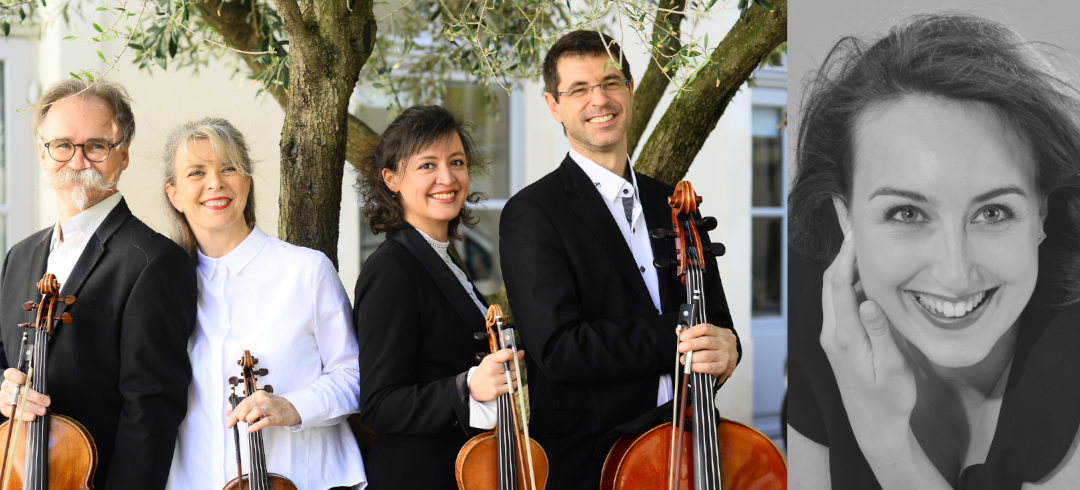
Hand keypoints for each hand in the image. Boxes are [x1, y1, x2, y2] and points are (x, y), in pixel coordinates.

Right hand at [0, 368, 47, 420]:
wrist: (11, 393)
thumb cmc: (23, 386)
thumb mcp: (27, 381)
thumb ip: (33, 383)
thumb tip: (45, 393)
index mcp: (11, 377)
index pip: (11, 374)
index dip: (19, 377)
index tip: (26, 379)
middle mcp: (6, 387)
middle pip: (21, 392)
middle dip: (36, 397)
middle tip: (47, 402)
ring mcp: (4, 397)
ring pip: (19, 403)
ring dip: (33, 408)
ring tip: (42, 411)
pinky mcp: (4, 408)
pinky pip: (15, 413)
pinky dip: (25, 415)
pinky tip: (32, 416)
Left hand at [226, 390, 301, 432]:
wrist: (293, 408)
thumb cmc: (274, 407)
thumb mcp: (259, 404)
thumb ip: (244, 408)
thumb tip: (228, 413)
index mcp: (258, 395)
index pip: (242, 404)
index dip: (233, 415)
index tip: (229, 424)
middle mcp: (264, 399)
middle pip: (246, 406)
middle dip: (240, 416)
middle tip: (243, 421)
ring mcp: (271, 408)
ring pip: (254, 412)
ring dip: (248, 419)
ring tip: (250, 423)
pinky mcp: (277, 417)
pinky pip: (264, 421)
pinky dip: (256, 426)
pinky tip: (251, 430)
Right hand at [469, 348, 523, 401]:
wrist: (472, 388)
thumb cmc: (484, 372)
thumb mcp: (490, 360)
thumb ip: (505, 355)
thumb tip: (521, 352)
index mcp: (490, 360)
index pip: (507, 354)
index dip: (514, 354)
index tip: (517, 355)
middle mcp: (492, 370)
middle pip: (513, 365)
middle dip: (514, 366)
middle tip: (508, 368)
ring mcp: (495, 381)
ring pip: (515, 376)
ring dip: (514, 375)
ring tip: (507, 376)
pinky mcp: (498, 391)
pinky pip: (513, 385)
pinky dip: (513, 383)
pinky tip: (507, 382)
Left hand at [678, 323, 737, 382]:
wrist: (732, 358)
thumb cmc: (717, 346)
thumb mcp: (709, 335)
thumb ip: (694, 332)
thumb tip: (680, 331)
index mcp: (720, 332)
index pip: (706, 328)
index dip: (692, 332)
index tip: (682, 336)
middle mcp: (724, 343)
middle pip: (706, 342)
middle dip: (690, 345)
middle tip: (681, 348)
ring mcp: (725, 355)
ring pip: (706, 356)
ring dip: (691, 358)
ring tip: (683, 359)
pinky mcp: (723, 367)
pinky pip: (707, 367)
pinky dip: (696, 367)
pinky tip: (690, 366)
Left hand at [819, 231, 915, 446]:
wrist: (874, 425)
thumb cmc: (889, 399)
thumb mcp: (891, 367)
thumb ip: (880, 333)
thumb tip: (868, 301)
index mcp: (844, 336)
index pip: (839, 286)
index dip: (846, 257)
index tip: (858, 233)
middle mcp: (833, 333)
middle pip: (831, 283)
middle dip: (843, 254)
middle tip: (857, 228)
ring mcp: (833, 336)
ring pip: (833, 292)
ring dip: (844, 267)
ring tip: (860, 242)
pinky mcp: (839, 340)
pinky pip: (839, 303)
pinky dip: (848, 283)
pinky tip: (863, 274)